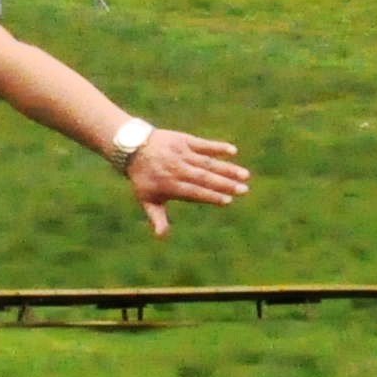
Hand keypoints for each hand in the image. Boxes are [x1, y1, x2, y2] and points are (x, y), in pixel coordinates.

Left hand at [122, 127, 249, 238]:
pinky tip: (233, 151)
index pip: (194, 192)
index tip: (228, 200)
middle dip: (225, 184)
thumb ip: (156, 217)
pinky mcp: (184, 140)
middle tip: (244, 190)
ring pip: (207, 162)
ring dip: (227, 168)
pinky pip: (203, 144)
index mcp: (170, 185)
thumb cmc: (143, 178)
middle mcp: (177, 169)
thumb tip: (161, 237)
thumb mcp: (147, 198)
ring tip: (244, 175)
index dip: (211, 196)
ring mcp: (182, 154)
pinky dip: (217, 147)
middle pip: (204, 177)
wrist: (132, 147)